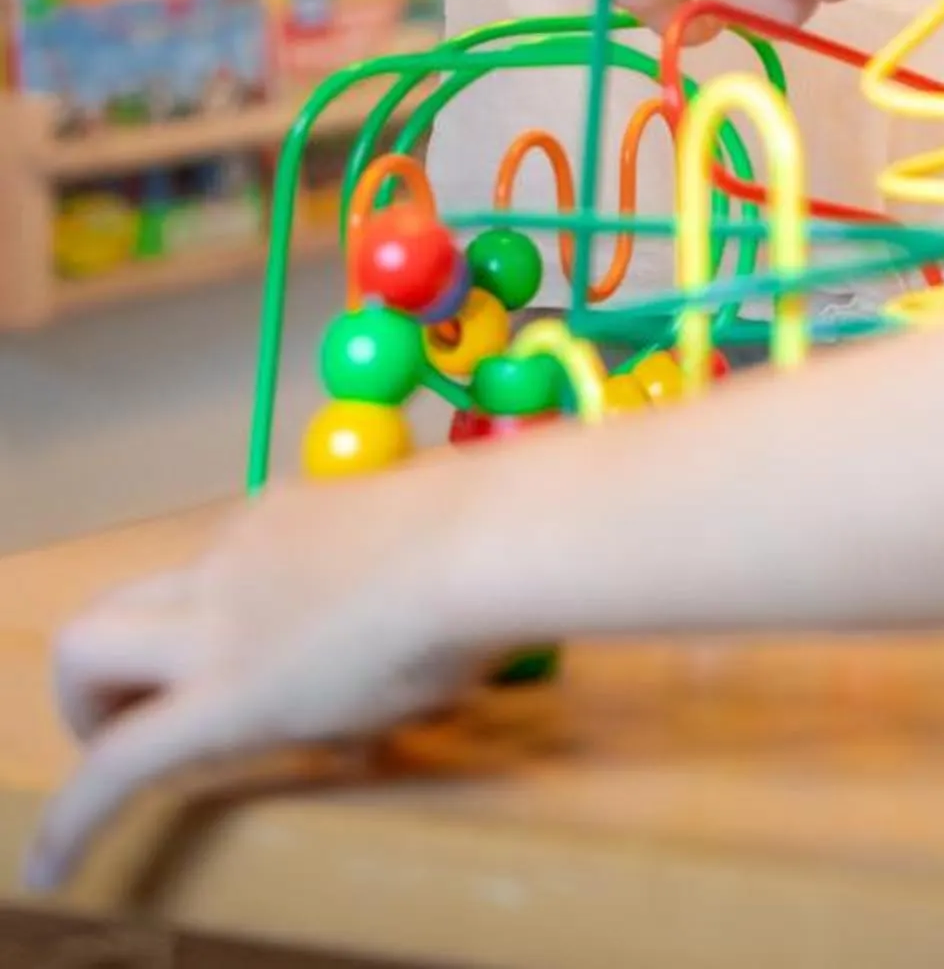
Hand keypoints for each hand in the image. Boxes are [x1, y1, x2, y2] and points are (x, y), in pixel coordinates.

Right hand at [24, 461, 477, 891]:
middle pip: (82, 643)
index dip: (69, 820)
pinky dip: (231, 582)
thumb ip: (310, 727)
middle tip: (126, 721)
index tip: (47, 862)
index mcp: (232, 693)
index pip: (117, 765)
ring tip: (232, 655)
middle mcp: (213, 616)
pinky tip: (307, 586)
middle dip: (82, 695)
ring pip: (152, 587)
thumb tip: (308, 722)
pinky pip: (222, 546)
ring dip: (159, 633)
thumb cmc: (440, 648)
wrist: (478, 537)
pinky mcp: (273, 499)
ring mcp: (237, 547)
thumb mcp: (367, 724)